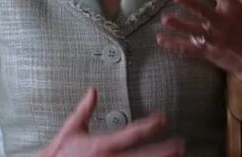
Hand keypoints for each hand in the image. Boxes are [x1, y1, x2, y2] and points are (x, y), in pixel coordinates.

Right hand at [38, 87, 185, 156]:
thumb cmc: (59, 153)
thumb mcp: (71, 129)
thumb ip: (84, 110)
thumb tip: (93, 91)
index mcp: (101, 145)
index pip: (131, 134)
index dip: (149, 126)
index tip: (164, 119)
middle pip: (143, 156)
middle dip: (164, 151)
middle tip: (181, 145)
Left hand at [156, 0, 241, 101]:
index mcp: (233, 8)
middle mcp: (222, 23)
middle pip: (203, 11)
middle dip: (190, 3)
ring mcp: (214, 39)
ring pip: (193, 31)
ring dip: (179, 25)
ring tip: (165, 19)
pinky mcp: (208, 52)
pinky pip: (189, 48)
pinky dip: (174, 44)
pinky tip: (161, 39)